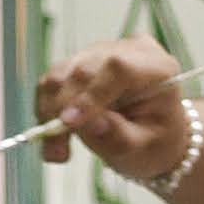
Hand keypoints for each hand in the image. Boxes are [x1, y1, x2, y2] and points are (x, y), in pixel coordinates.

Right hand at [32, 38, 200, 188]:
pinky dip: (46, 109)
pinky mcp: (82, 61)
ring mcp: (103, 52)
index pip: (118, 69)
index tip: (68, 123)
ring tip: (56, 151)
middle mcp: (130, 51)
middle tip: (57, 152)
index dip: (90, 94)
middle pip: (84, 70)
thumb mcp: (144, 149)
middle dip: (62, 111)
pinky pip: (53, 81)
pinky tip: (54, 136)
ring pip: (61, 73)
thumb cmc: (156, 142)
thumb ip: (118, 137)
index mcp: (158, 68)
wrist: (154, 136)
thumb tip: (88, 123)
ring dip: (49, 112)